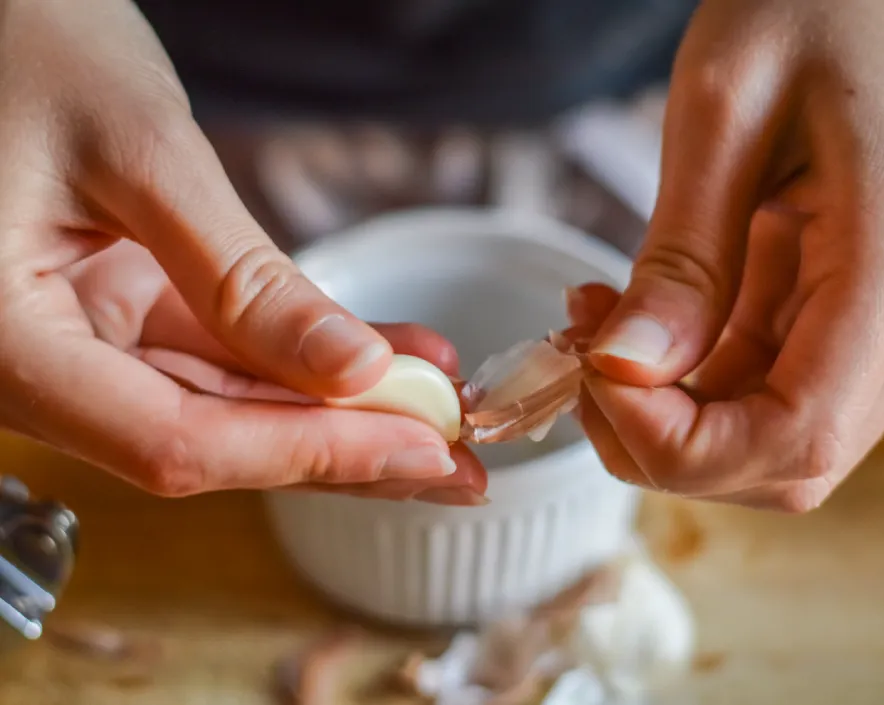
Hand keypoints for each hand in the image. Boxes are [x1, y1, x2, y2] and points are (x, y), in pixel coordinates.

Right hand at [0, 0, 485, 502]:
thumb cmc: (22, 46)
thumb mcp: (142, 156)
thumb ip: (241, 278)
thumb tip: (353, 368)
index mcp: (7, 345)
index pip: (173, 441)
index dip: (307, 453)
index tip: (417, 446)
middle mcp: (39, 365)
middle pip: (210, 437)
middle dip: (341, 446)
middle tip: (453, 457)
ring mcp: (84, 339)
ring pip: (227, 401)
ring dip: (336, 407)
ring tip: (439, 403)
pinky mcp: (121, 307)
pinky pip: (221, 349)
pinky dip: (303, 352)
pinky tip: (387, 355)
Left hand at [579, 0, 883, 510]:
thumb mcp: (725, 112)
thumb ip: (681, 257)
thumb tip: (626, 371)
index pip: (796, 434)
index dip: (679, 443)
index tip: (596, 378)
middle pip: (789, 457)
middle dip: (666, 441)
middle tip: (583, 365)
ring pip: (776, 431)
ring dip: (673, 411)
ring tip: (596, 332)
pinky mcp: (865, 301)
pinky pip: (773, 378)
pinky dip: (694, 376)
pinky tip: (636, 322)